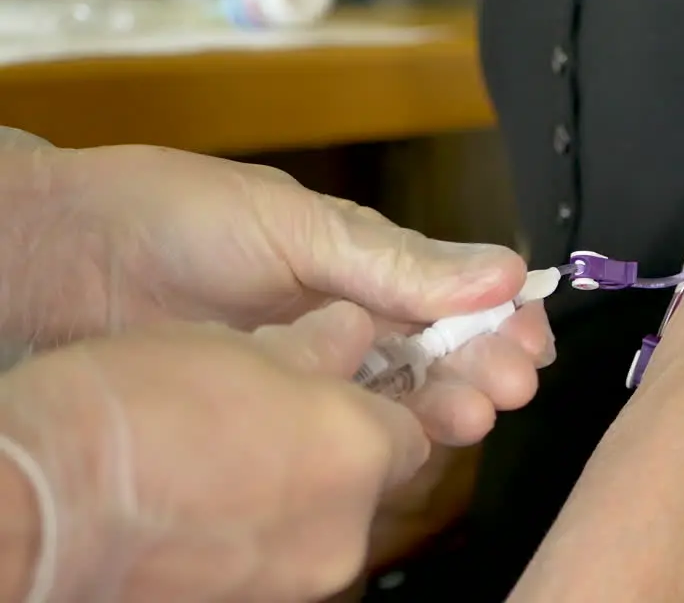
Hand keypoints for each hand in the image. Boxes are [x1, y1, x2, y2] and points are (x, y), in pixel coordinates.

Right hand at [0, 302, 428, 601]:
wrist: (44, 505)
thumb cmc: (135, 413)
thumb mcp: (235, 345)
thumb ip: (316, 346)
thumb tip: (351, 334)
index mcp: (358, 450)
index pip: (410, 427)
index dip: (373, 402)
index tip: (340, 387)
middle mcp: (345, 528)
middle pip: (366, 481)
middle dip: (331, 448)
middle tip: (271, 416)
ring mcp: (296, 579)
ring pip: (320, 521)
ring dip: (290, 489)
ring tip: (220, 456)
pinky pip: (273, 556)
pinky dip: (252, 530)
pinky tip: (200, 498)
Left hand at [1, 143, 554, 442]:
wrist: (66, 258)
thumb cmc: (176, 217)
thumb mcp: (300, 228)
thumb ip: (399, 261)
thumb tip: (502, 271)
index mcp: (368, 262)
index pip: (457, 296)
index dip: (500, 322)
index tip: (530, 344)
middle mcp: (352, 316)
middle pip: (440, 354)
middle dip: (483, 370)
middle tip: (505, 388)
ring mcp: (315, 365)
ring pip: (401, 396)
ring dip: (444, 407)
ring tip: (467, 416)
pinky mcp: (277, 407)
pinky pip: (346, 425)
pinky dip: (384, 433)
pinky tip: (405, 438)